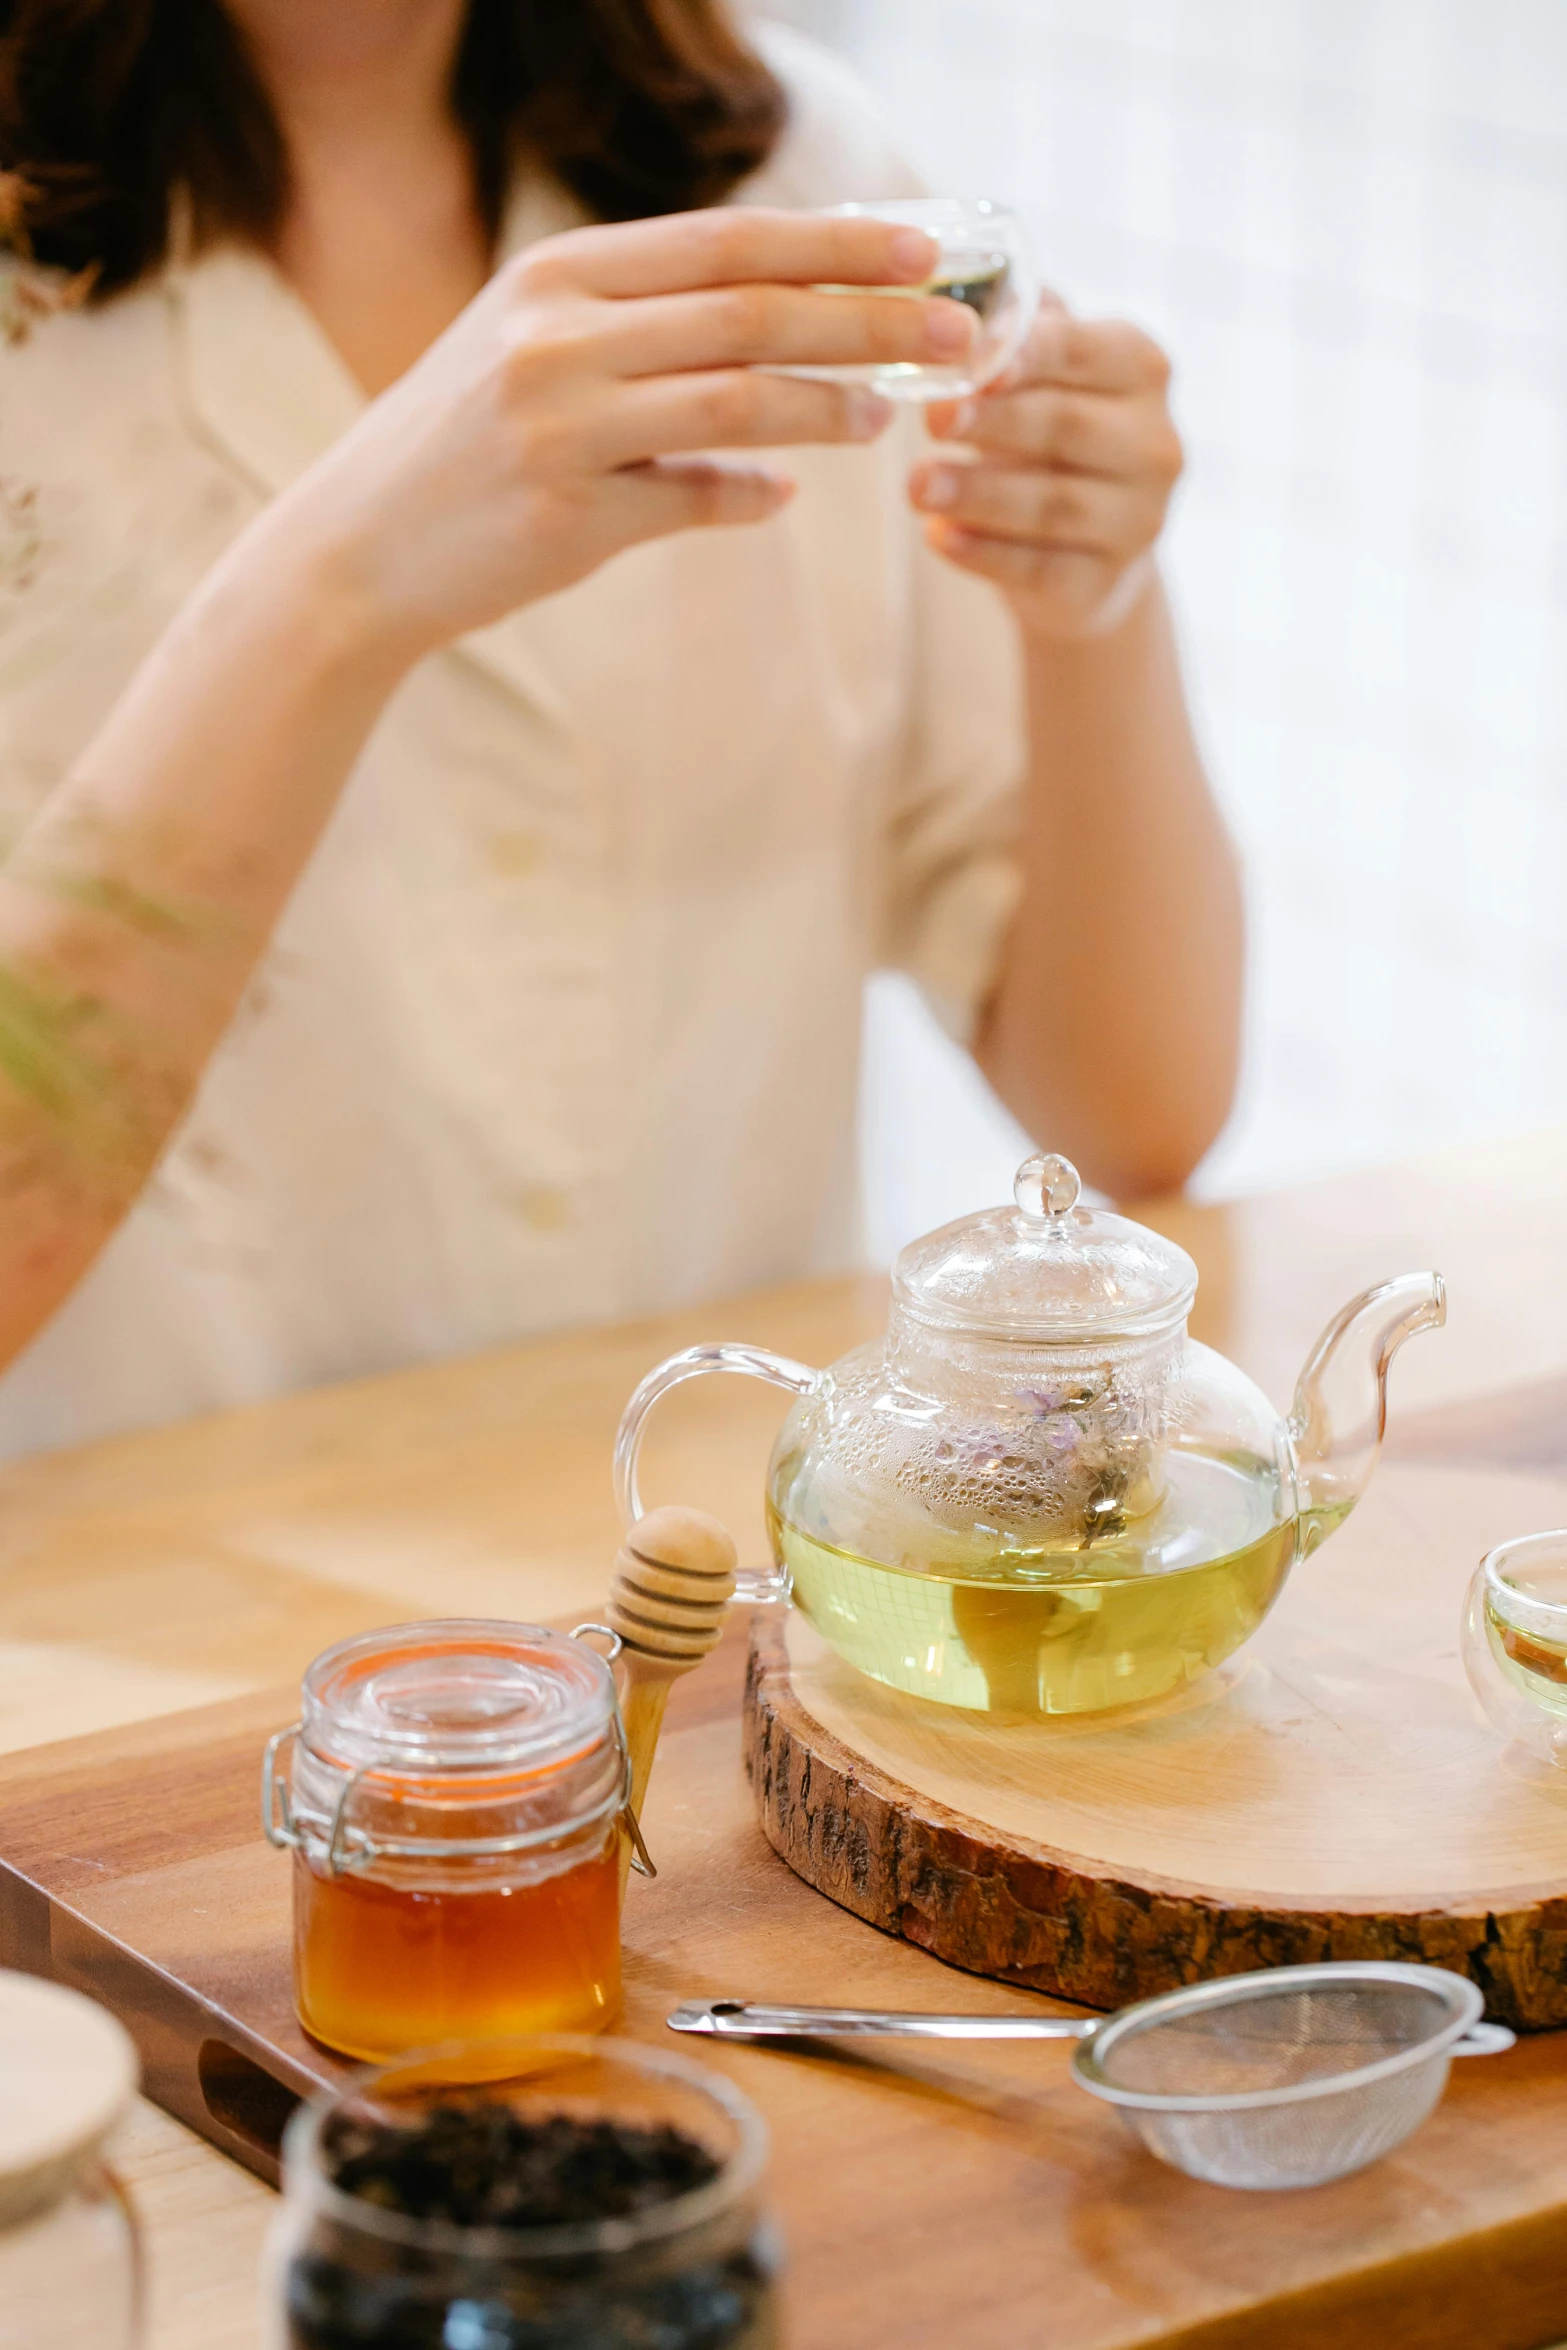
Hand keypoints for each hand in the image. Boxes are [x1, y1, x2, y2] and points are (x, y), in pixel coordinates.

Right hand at [280, 208, 974, 655]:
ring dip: (829, 406)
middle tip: (959, 332)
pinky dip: (748, 497)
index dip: (836, 244)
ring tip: (890, 414)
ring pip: (738, 401)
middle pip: (752, 311)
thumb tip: (764, 366)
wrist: (354, 551)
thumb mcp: (532, 359)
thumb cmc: (457, 452)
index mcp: (560, 277)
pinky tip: (784, 495)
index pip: (728, 242)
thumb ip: (643, 341)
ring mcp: (561, 425)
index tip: (922, 248)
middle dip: (868, 317)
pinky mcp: (567, 515)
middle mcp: (559, 336)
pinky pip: (691, 500)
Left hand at [910, 294, 1181, 639]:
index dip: (1026, 354)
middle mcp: (1156, 443)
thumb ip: (1019, 329)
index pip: (1083, 350)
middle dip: (995, 422)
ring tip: (916, 485)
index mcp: (1141, 367)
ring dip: (979, 492)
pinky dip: (984, 552)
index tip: (968, 359)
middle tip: (930, 420)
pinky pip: (1039, 567)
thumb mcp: (1046, 373)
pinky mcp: (1105, 583)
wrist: (1087, 556)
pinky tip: (938, 539)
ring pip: (1052, 503)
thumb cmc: (1050, 437)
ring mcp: (1139, 519)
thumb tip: (962, 287)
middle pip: (1067, 427)